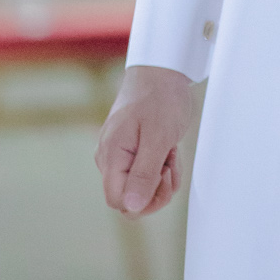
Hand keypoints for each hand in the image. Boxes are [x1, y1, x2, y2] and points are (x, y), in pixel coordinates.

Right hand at [96, 65, 193, 216]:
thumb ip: (144, 174)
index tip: (163, 174)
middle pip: (130, 199)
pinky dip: (162, 167)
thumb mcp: (158, 138)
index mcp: (110, 155)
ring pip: (140, 188)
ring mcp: (119, 156)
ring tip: (170, 150)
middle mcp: (109, 159)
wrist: (162, 71)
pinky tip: (169, 149)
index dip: (144, 199)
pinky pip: (145, 175)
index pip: (118, 201)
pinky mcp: (130, 152)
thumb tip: (131, 208)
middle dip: (156, 188)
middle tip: (170, 162)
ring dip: (162, 177)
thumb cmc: (160, 98)